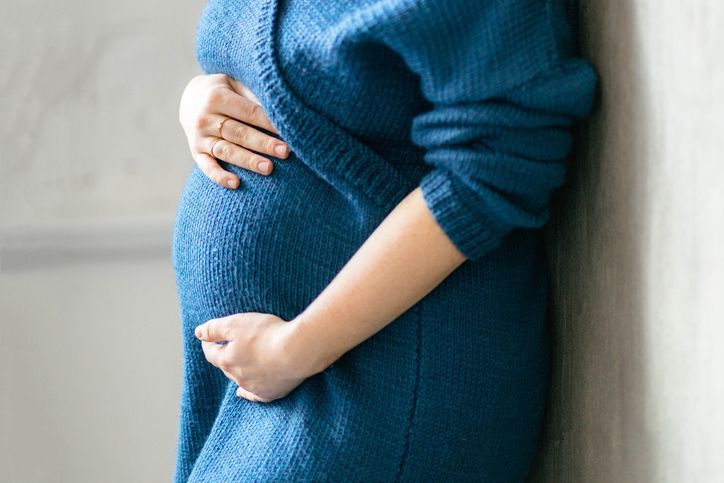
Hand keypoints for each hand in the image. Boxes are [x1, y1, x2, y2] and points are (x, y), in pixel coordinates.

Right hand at [178, 73, 290, 188]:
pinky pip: (207, 167)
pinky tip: (236, 184)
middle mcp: (205, 118)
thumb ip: (253, 95)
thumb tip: (279, 111)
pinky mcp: (196, 153)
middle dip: (264, 143)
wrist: (190, 99)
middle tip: (285, 151)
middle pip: (239, 133)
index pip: (249, 112)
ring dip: (248, 161)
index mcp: (217, 97)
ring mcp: (199, 138)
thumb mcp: (235, 84)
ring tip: (269, 168)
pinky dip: (220, 177)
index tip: (289, 131)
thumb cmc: (223, 91)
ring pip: (227, 151)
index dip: (269, 122)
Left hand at [194, 312, 322, 402]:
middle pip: (225, 366)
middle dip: (225, 356)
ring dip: (238, 370)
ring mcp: (254, 387)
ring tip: (241, 362)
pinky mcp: (271, 393)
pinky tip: (243, 393)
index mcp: (227, 360)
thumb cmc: (267, 334)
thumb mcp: (237, 323)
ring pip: (239, 380)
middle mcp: (237, 377)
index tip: (209, 337)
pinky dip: (247, 393)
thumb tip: (198, 333)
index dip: (209, 343)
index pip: (211, 353)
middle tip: (230, 345)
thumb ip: (215, 328)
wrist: (297, 351)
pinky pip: (254, 395)